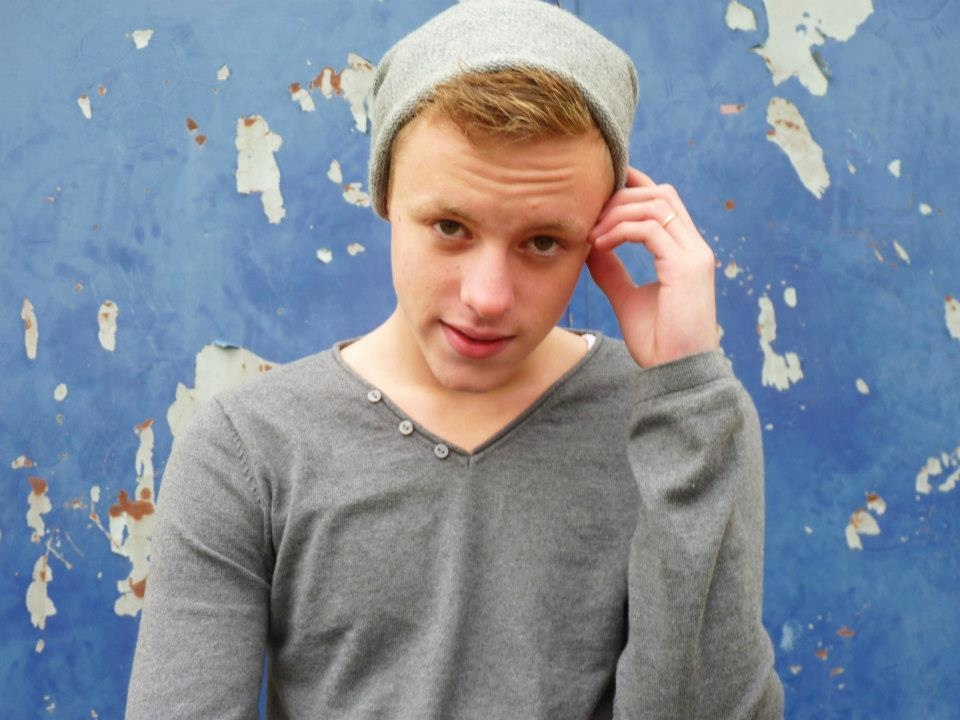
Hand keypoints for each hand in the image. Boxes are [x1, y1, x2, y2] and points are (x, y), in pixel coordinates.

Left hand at [586, 168, 718, 367]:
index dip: (634, 186)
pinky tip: (599, 245)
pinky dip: (620, 230)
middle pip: (660, 194)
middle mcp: (695, 248)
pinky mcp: (686, 268)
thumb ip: (612, 270)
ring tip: (591, 234)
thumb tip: (591, 245)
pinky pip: (649, 229)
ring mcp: (694, 255)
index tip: (599, 191)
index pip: (664, 200)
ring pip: (655, 205)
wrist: (675, 374)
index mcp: (685, 252)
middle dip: (620, 197)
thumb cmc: (657, 342)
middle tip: (588, 217)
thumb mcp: (626, 298)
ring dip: (617, 213)